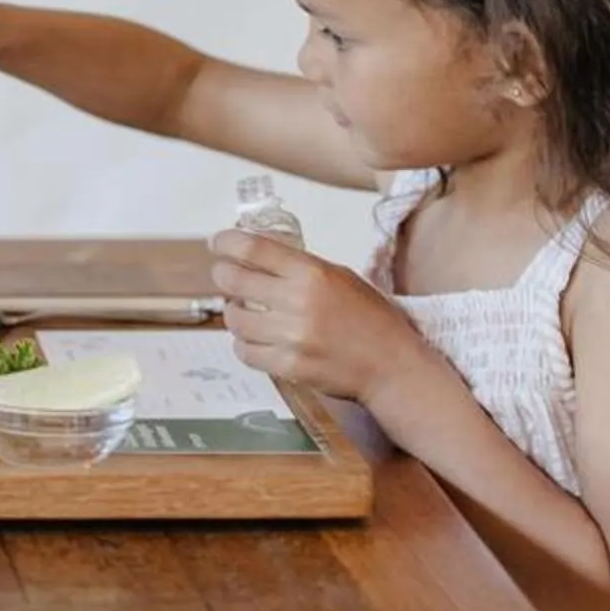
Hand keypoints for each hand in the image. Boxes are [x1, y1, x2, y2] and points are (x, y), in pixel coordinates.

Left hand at [209, 229, 439, 406]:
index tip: (217, 243)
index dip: (226, 243)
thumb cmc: (371, 320)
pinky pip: (245, 352)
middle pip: (233, 280)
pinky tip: (254, 341)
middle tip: (226, 276)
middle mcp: (297, 302)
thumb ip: (301, 268)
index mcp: (312, 273)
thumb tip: (260, 256)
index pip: (252, 249)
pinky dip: (244, 345)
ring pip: (234, 319)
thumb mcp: (341, 278)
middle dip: (223, 275)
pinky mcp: (288, 366)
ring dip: (234, 313)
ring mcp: (291, 337)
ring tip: (244, 313)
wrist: (392, 367)